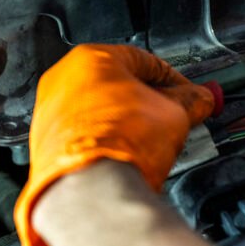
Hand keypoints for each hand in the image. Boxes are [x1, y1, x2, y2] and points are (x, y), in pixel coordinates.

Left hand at [14, 44, 214, 245]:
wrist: (91, 188)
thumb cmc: (122, 144)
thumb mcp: (173, 114)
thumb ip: (189, 102)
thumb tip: (199, 99)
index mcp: (92, 57)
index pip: (145, 61)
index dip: (174, 81)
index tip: (190, 96)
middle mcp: (63, 78)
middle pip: (117, 84)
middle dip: (148, 101)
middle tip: (172, 117)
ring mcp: (50, 110)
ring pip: (98, 109)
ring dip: (125, 121)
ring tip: (149, 141)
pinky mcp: (45, 142)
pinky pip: (82, 133)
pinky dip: (104, 140)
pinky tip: (124, 155)